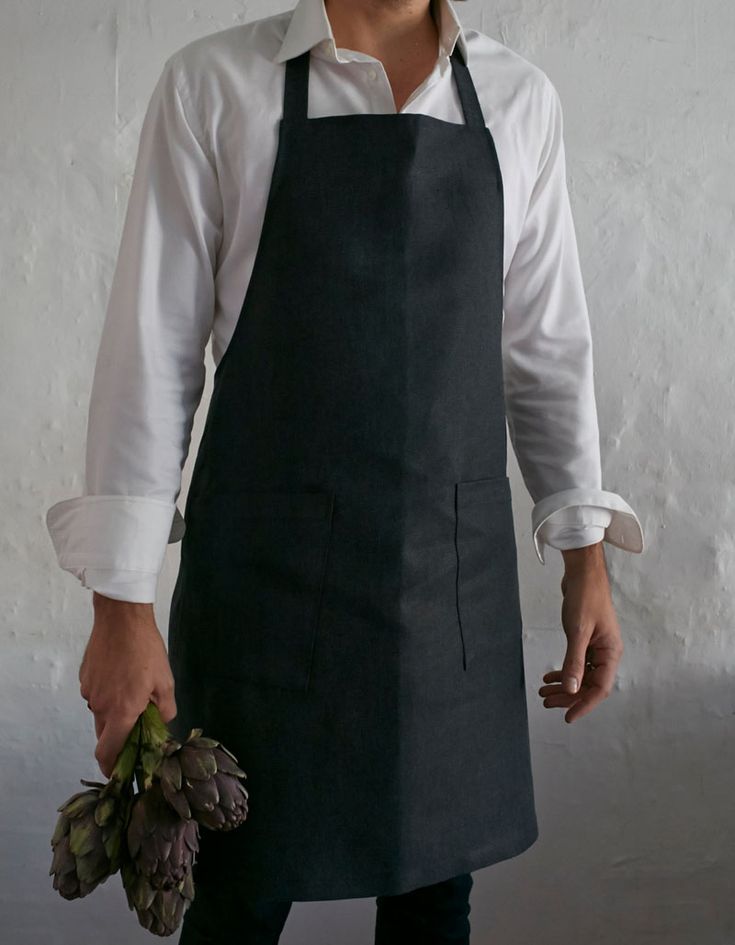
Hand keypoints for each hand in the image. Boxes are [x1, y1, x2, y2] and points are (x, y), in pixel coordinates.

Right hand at [79, 592, 177, 777]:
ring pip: (101, 712)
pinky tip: (122, 675)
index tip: (118, 773)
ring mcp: (89, 691)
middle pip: (104, 734)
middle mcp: (100, 706)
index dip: (110, 767)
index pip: (107, 752)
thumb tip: (162, 723)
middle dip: (118, 738)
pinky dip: (109, 693)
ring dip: (115, 711)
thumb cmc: (146, 649)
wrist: (121, 617)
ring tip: (134, 690)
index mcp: (121, 711)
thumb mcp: (165, 681)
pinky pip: (97, 694)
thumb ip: (164, 710)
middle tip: (137, 728)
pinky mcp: (85, 677)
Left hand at [538, 542, 623, 723]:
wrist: (582, 572)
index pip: (599, 689)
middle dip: (567, 696)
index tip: (566, 717)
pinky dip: (564, 671)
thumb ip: (574, 661)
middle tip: (545, 701)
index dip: (583, 705)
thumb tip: (571, 690)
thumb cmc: (584, 598)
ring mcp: (596, 646)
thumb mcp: (578, 631)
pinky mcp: (586, 639)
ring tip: (543, 692)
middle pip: (588, 684)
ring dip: (563, 685)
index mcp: (610, 653)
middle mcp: (606, 652)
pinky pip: (577, 663)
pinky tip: (550, 676)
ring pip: (581, 674)